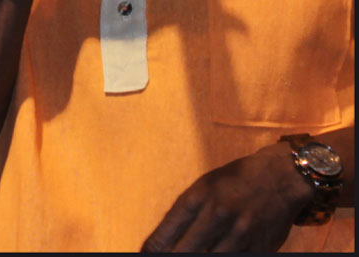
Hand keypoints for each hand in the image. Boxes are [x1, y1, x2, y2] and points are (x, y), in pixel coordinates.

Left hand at [141, 143, 313, 252]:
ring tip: (188, 255)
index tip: (144, 254)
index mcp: (201, 194)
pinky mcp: (257, 249)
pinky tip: (212, 255)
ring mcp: (238, 235)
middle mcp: (217, 215)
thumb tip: (162, 243)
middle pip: (183, 251)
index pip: (168, 230)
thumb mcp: (208, 184)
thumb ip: (187, 211)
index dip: (153, 248)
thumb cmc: (238, 178)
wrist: (282, 177)